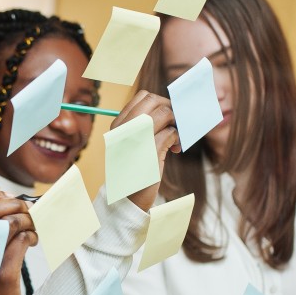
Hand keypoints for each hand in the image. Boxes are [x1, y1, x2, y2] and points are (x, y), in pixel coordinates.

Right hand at [0, 191, 36, 294]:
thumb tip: (5, 203)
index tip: (9, 199)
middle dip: (15, 205)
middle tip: (28, 212)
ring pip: (10, 223)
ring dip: (28, 221)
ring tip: (32, 229)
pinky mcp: (3, 272)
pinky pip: (22, 241)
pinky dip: (31, 236)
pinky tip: (34, 241)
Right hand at [110, 90, 179, 212]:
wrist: (126, 197)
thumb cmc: (132, 169)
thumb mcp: (130, 143)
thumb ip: (142, 125)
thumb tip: (168, 107)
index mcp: (118, 125)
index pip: (142, 97)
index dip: (161, 102)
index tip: (167, 115)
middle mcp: (125, 128)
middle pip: (154, 100)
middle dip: (170, 109)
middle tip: (175, 123)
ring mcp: (137, 137)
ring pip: (164, 113)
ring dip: (175, 124)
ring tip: (175, 139)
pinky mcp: (150, 150)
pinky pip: (171, 132)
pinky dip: (177, 138)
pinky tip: (174, 149)